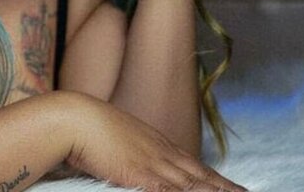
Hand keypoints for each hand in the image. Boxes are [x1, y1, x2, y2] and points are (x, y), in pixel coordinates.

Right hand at [63, 92, 245, 191]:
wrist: (72, 118)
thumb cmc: (83, 127)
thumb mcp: (110, 137)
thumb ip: (124, 151)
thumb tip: (124, 158)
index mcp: (153, 143)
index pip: (192, 165)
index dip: (213, 178)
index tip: (231, 186)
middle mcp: (160, 152)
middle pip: (201, 175)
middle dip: (225, 187)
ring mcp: (154, 164)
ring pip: (195, 185)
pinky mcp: (144, 176)